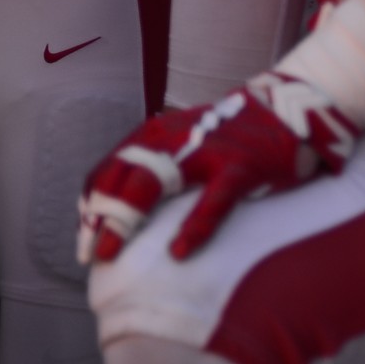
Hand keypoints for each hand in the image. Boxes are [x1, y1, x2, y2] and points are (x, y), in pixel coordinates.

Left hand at [77, 71, 359, 264]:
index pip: (109, 169)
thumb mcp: (181, 143)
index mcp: (155, 133)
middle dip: (99, 217)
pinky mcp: (238, 166)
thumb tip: (121, 206)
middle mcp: (172, 138)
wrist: (282, 109)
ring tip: (111, 252)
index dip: (90, 205)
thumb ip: (154, 166)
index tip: (82, 239)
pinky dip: (193, 227)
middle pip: (122, 177)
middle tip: (88, 254)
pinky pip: (213, 201)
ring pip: (153, 182)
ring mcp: (205, 150)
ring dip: (126, 220)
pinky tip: (178, 251)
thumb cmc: (225, 136)